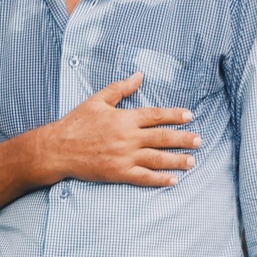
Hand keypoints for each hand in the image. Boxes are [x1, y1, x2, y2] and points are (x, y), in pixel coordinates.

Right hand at [44, 72, 199, 186]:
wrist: (58, 148)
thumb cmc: (76, 123)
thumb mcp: (97, 100)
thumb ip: (120, 88)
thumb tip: (139, 76)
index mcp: (124, 118)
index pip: (155, 116)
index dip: (174, 115)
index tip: (189, 116)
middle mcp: (128, 137)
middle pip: (162, 138)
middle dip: (183, 139)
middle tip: (199, 140)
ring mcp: (125, 156)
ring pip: (157, 158)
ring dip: (177, 160)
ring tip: (192, 161)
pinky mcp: (119, 173)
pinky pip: (144, 177)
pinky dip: (160, 180)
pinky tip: (173, 181)